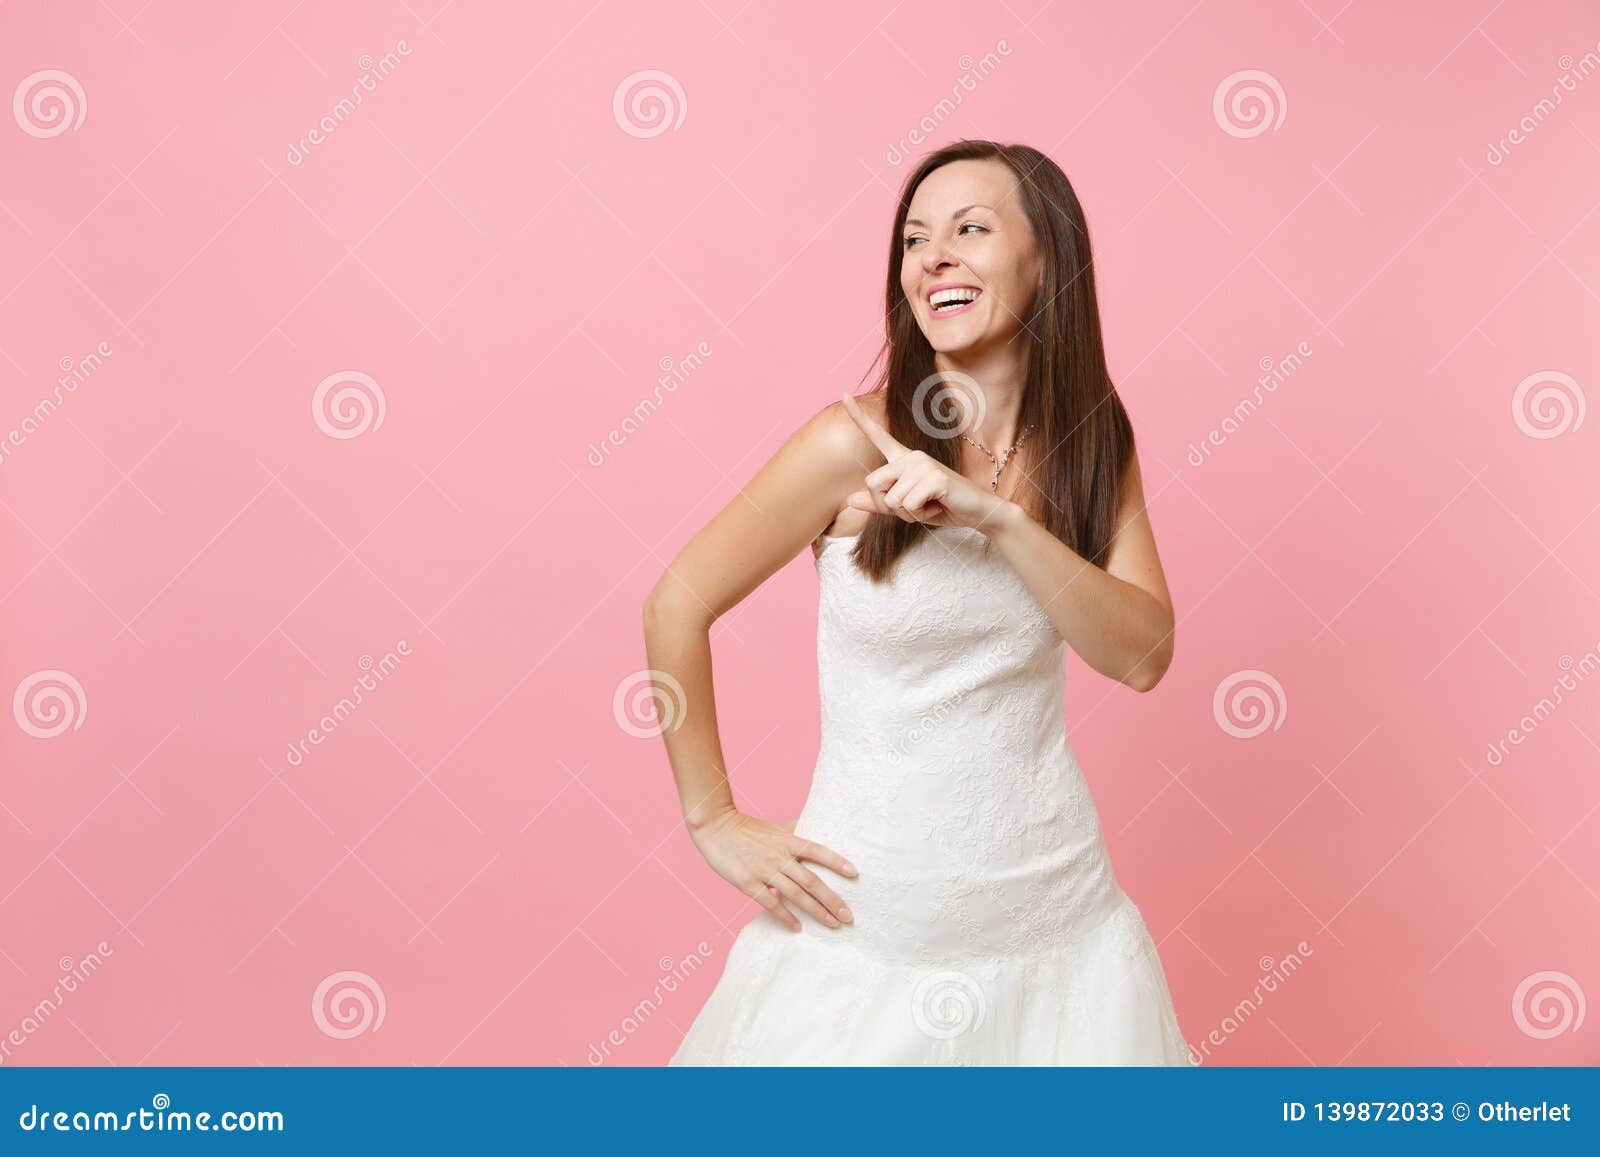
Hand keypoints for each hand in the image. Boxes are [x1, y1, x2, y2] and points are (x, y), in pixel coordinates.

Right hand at [688, 808, 856, 930]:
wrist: (716, 828)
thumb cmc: (747, 828)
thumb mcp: (775, 827)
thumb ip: (795, 830)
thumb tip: (817, 826)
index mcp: (788, 841)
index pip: (818, 851)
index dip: (837, 861)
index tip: (855, 874)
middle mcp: (780, 856)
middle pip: (812, 881)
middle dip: (832, 900)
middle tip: (849, 916)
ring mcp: (764, 871)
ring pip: (796, 895)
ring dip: (817, 911)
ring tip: (833, 924)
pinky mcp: (748, 884)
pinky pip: (771, 904)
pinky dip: (786, 917)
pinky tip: (798, 928)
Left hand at [840, 392, 1008, 531]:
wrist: (976, 512)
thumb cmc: (941, 507)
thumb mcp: (907, 508)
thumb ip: (880, 504)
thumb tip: (850, 500)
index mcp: (903, 459)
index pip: (877, 435)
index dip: (858, 416)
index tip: (843, 394)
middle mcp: (911, 456)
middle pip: (872, 483)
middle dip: (889, 505)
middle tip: (916, 505)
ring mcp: (924, 464)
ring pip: (891, 499)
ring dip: (908, 513)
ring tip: (929, 505)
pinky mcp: (935, 477)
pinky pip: (909, 504)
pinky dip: (921, 514)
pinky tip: (938, 506)